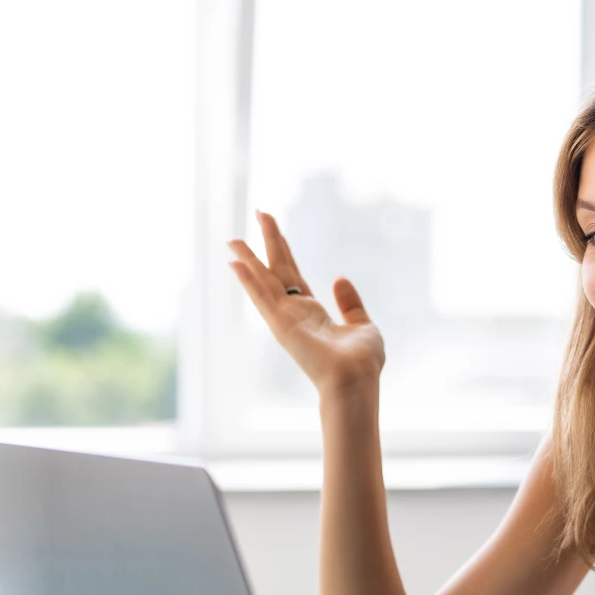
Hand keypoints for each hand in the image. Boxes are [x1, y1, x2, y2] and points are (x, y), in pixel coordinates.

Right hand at [228, 212, 384, 394]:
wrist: (357, 382)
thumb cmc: (362, 363)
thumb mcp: (362, 324)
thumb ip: (349, 302)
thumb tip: (340, 277)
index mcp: (311, 312)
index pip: (292, 274)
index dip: (282, 248)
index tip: (270, 225)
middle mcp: (294, 313)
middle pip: (276, 270)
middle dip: (266, 241)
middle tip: (257, 212)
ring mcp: (285, 319)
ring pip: (263, 281)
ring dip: (247, 259)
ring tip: (232, 238)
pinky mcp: (281, 325)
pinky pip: (262, 297)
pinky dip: (248, 280)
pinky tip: (235, 262)